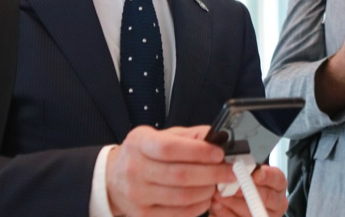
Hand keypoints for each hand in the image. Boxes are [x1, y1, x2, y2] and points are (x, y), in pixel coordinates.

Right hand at [106, 125, 235, 216]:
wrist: (114, 179)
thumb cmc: (144, 154)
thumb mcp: (161, 135)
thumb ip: (190, 135)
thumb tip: (218, 136)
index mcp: (140, 143)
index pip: (170, 148)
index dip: (198, 151)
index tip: (219, 153)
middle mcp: (135, 169)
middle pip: (180, 175)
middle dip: (212, 173)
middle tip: (230, 171)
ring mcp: (137, 195)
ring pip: (182, 197)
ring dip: (207, 191)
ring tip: (218, 184)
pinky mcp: (143, 215)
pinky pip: (178, 214)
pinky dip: (198, 206)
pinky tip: (205, 197)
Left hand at [209, 164, 287, 216]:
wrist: (241, 199)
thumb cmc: (244, 180)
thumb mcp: (249, 169)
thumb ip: (245, 163)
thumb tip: (232, 156)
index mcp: (278, 184)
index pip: (277, 178)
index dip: (266, 176)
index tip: (254, 173)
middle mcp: (276, 202)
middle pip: (265, 197)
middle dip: (244, 190)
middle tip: (229, 184)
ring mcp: (265, 215)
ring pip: (251, 212)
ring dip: (231, 203)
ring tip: (217, 195)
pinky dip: (225, 214)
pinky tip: (216, 206)